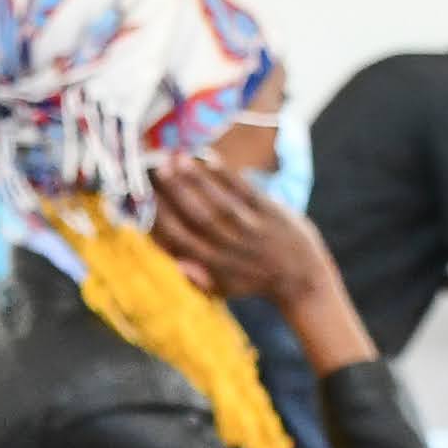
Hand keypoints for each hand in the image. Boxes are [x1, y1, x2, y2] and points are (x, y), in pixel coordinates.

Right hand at [152, 158, 377, 373]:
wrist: (302, 281)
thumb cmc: (256, 282)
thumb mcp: (223, 289)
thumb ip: (196, 277)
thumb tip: (171, 261)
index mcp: (214, 264)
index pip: (180, 238)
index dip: (160, 215)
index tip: (145, 195)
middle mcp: (231, 247)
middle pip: (196, 216)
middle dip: (175, 191)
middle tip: (157, 167)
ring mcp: (252, 230)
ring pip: (219, 202)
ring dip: (197, 179)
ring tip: (177, 158)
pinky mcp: (272, 215)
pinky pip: (247, 193)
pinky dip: (228, 177)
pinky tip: (210, 159)